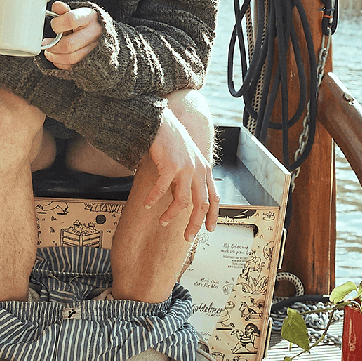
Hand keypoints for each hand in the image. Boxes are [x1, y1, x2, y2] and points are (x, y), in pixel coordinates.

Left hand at [44, 1, 101, 69]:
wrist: (101, 30)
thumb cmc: (84, 20)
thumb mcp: (76, 11)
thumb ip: (64, 10)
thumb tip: (56, 6)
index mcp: (90, 17)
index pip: (71, 20)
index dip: (57, 24)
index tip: (53, 25)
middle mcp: (94, 33)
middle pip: (70, 44)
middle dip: (53, 45)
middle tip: (45, 43)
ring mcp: (94, 48)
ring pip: (71, 58)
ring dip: (55, 56)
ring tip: (48, 52)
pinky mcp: (91, 60)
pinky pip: (73, 66)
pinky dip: (60, 64)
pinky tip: (56, 58)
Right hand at [141, 107, 217, 240]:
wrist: (161, 123)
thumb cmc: (172, 142)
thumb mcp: (187, 160)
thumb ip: (190, 177)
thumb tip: (185, 200)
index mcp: (204, 170)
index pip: (214, 198)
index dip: (213, 215)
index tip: (208, 229)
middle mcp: (199, 170)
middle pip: (201, 204)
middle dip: (195, 224)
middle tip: (187, 237)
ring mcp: (186, 168)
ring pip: (183, 201)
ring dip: (172, 215)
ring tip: (162, 222)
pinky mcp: (171, 165)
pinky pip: (162, 189)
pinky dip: (154, 199)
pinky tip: (147, 204)